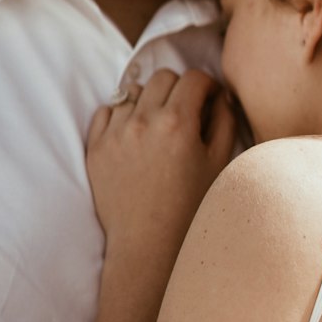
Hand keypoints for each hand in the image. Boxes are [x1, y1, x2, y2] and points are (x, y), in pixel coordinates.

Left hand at [87, 69, 235, 256]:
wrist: (148, 244)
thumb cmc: (190, 207)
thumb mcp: (219, 164)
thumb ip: (225, 121)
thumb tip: (220, 96)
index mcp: (178, 123)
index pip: (193, 78)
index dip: (207, 85)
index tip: (209, 98)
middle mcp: (143, 122)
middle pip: (163, 77)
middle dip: (180, 88)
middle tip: (186, 111)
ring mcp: (115, 133)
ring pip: (134, 91)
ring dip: (150, 101)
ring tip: (159, 126)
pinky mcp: (96, 147)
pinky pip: (107, 110)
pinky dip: (122, 115)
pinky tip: (136, 134)